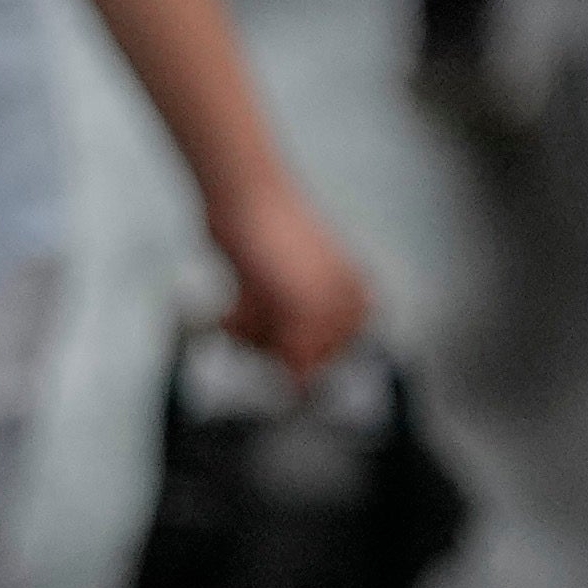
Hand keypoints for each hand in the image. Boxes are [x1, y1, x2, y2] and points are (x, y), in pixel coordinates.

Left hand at [199, 173, 377, 380]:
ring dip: (249, 333)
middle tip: (262, 321)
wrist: (241, 199)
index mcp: (353, 302)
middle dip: (270, 344)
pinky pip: (251, 328)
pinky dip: (238, 322)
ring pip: (270, 344)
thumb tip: (300, 388)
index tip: (279, 352)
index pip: (330, 359)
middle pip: (296, 354)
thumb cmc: (279, 241)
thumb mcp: (303, 304)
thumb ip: (307, 350)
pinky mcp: (264, 293)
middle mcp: (329, 302)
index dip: (299, 361)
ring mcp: (294, 297)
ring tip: (243, 307)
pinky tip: (234, 306)